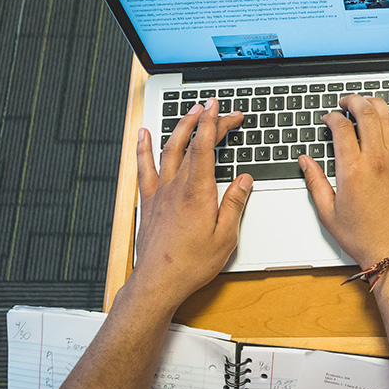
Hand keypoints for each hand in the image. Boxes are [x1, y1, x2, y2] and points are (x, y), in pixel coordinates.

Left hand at [132, 98, 251, 308]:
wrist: (158, 281)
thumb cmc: (191, 264)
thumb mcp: (225, 237)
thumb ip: (234, 204)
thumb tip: (244, 180)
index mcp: (198, 193)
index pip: (205, 147)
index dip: (213, 123)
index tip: (219, 107)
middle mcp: (176, 187)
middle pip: (190, 143)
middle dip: (203, 120)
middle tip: (214, 107)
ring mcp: (159, 192)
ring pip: (167, 149)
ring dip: (179, 127)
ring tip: (189, 111)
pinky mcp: (148, 201)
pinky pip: (144, 167)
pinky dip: (144, 147)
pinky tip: (144, 134)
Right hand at [301, 95, 388, 269]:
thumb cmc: (362, 237)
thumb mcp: (328, 212)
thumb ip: (315, 182)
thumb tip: (305, 161)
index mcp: (352, 170)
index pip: (341, 127)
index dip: (332, 117)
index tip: (328, 119)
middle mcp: (376, 161)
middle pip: (366, 114)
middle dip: (354, 101)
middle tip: (347, 101)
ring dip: (378, 104)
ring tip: (369, 102)